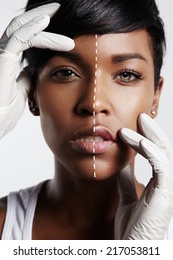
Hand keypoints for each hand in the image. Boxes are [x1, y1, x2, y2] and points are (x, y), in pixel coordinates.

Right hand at [0, 2, 74, 138]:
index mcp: (10, 59)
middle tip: (59, 7)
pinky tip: (45, 22)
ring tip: (58, 12)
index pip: (27, 36)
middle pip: (23, 25)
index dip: (42, 28)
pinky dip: (33, 28)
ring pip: (21, 27)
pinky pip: (18, 38)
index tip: (60, 25)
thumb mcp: (24, 89)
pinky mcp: (3, 58)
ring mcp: (2, 54)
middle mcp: (5, 53)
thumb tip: (35, 71)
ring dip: (41, 18)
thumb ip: (28, 77)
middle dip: (41, 14)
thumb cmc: (5, 109)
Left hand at [115, 113, 172, 238]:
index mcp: (158, 183)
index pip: (155, 154)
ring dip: (149, 135)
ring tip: (136, 122)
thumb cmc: (131, 227)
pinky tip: (136, 140)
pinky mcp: (165, 193)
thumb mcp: (127, 196)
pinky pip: (161, 165)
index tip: (133, 125)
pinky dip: (150, 150)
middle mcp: (165, 182)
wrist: (133, 249)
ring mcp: (167, 187)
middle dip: (152, 130)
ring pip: (164, 152)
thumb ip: (126, 179)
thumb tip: (121, 162)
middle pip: (162, 149)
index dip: (146, 137)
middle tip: (140, 115)